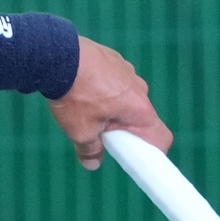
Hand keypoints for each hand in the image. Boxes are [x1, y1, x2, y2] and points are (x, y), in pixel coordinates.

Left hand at [47, 37, 172, 169]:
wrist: (57, 57)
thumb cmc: (74, 95)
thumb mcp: (80, 131)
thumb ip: (90, 150)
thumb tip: (92, 163)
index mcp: (140, 109)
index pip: (161, 138)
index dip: (152, 153)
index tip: (136, 158)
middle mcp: (140, 89)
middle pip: (140, 118)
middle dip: (123, 130)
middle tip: (99, 133)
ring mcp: (128, 72)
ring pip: (126, 99)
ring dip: (111, 108)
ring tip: (84, 108)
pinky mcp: (114, 60)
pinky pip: (114, 82)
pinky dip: (103, 89)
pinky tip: (82, 89)